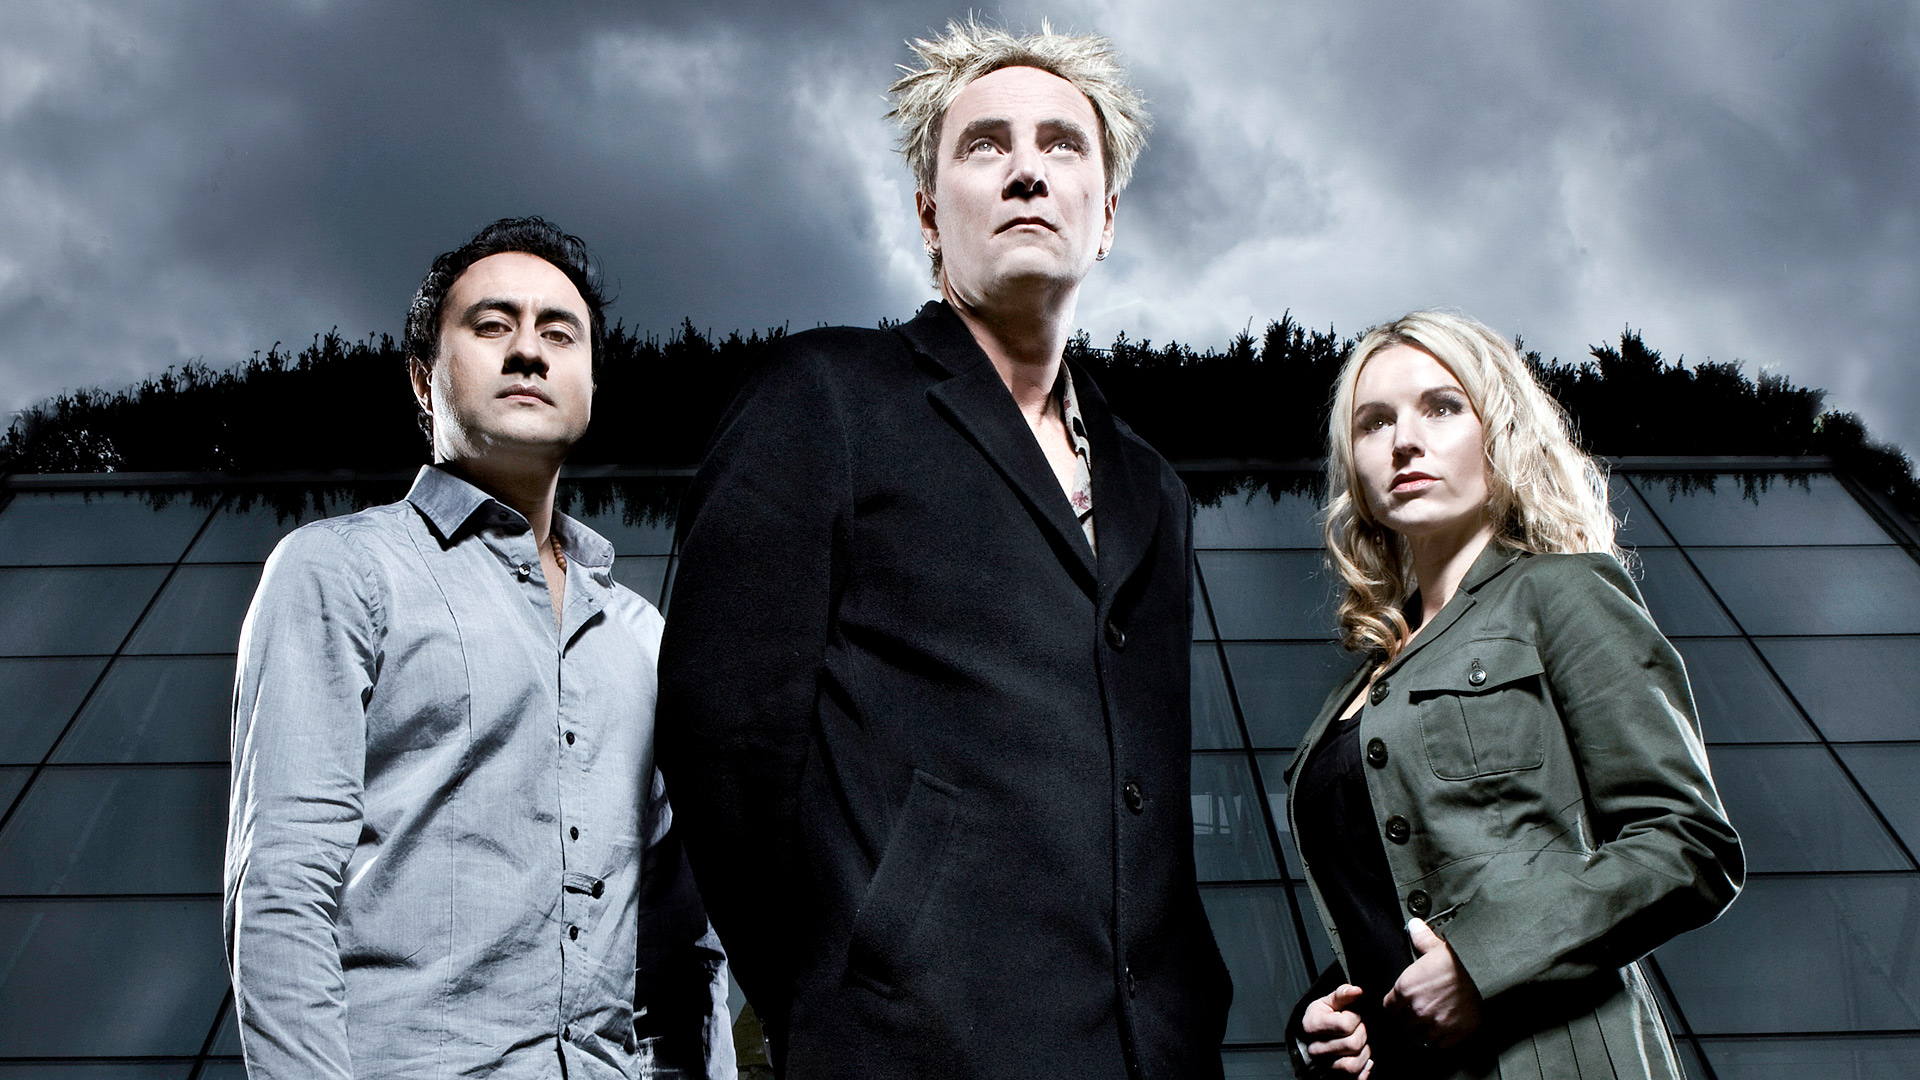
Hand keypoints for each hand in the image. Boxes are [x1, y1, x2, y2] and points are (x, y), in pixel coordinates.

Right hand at [1302, 983, 1373, 1076]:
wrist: (1311, 1037)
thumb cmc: (1320, 1018)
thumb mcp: (1328, 1001)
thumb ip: (1342, 994)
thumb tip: (1357, 991)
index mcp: (1312, 1026)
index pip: (1345, 1024)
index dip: (1355, 1017)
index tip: (1352, 1015)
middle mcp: (1315, 1049)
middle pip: (1352, 1045)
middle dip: (1362, 1034)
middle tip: (1358, 1028)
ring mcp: (1324, 1065)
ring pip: (1354, 1064)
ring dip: (1364, 1052)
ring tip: (1360, 1042)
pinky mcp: (1335, 1076)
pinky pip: (1356, 1077)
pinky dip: (1364, 1067)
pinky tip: (1362, 1057)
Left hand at [1383, 917, 1481, 1048]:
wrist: (1483, 971)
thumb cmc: (1457, 958)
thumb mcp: (1434, 945)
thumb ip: (1420, 938)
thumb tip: (1413, 925)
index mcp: (1406, 988)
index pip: (1389, 1008)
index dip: (1393, 1008)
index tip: (1398, 1008)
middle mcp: (1417, 1009)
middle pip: (1402, 1025)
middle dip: (1406, 1023)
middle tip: (1412, 1020)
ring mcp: (1435, 1023)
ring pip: (1419, 1039)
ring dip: (1421, 1034)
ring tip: (1425, 1029)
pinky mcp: (1454, 1033)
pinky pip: (1439, 1046)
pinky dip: (1439, 1042)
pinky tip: (1440, 1034)